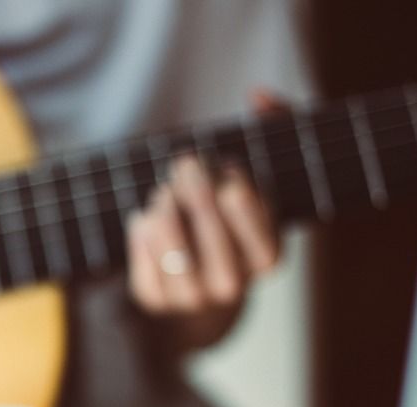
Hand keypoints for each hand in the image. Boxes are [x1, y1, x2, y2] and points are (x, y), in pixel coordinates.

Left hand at [126, 91, 284, 325]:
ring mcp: (194, 299)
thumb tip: (258, 95)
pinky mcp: (156, 300)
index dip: (241, 201)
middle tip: (186, 165)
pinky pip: (139, 259)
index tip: (229, 174)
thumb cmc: (238, 211)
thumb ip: (276, 125)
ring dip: (164, 206)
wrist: (206, 278)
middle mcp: (233, 287)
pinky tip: (149, 216)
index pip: (259, 233)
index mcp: (268, 259)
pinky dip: (141, 229)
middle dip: (195, 189)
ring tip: (166, 190)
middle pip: (210, 231)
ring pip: (171, 245)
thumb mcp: (265, 170)